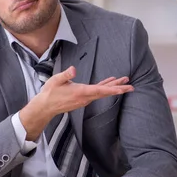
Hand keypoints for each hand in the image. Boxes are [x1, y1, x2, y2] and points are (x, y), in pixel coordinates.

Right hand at [19, 67, 133, 140]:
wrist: (45, 107)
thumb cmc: (50, 92)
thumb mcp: (56, 80)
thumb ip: (66, 75)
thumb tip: (73, 69)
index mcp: (81, 92)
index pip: (100, 90)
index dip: (113, 89)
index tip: (123, 89)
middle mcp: (85, 97)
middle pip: (105, 92)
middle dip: (118, 89)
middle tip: (131, 86)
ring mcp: (84, 99)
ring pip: (102, 93)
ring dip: (113, 88)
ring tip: (124, 82)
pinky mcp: (82, 99)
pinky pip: (97, 93)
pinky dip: (104, 88)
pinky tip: (109, 83)